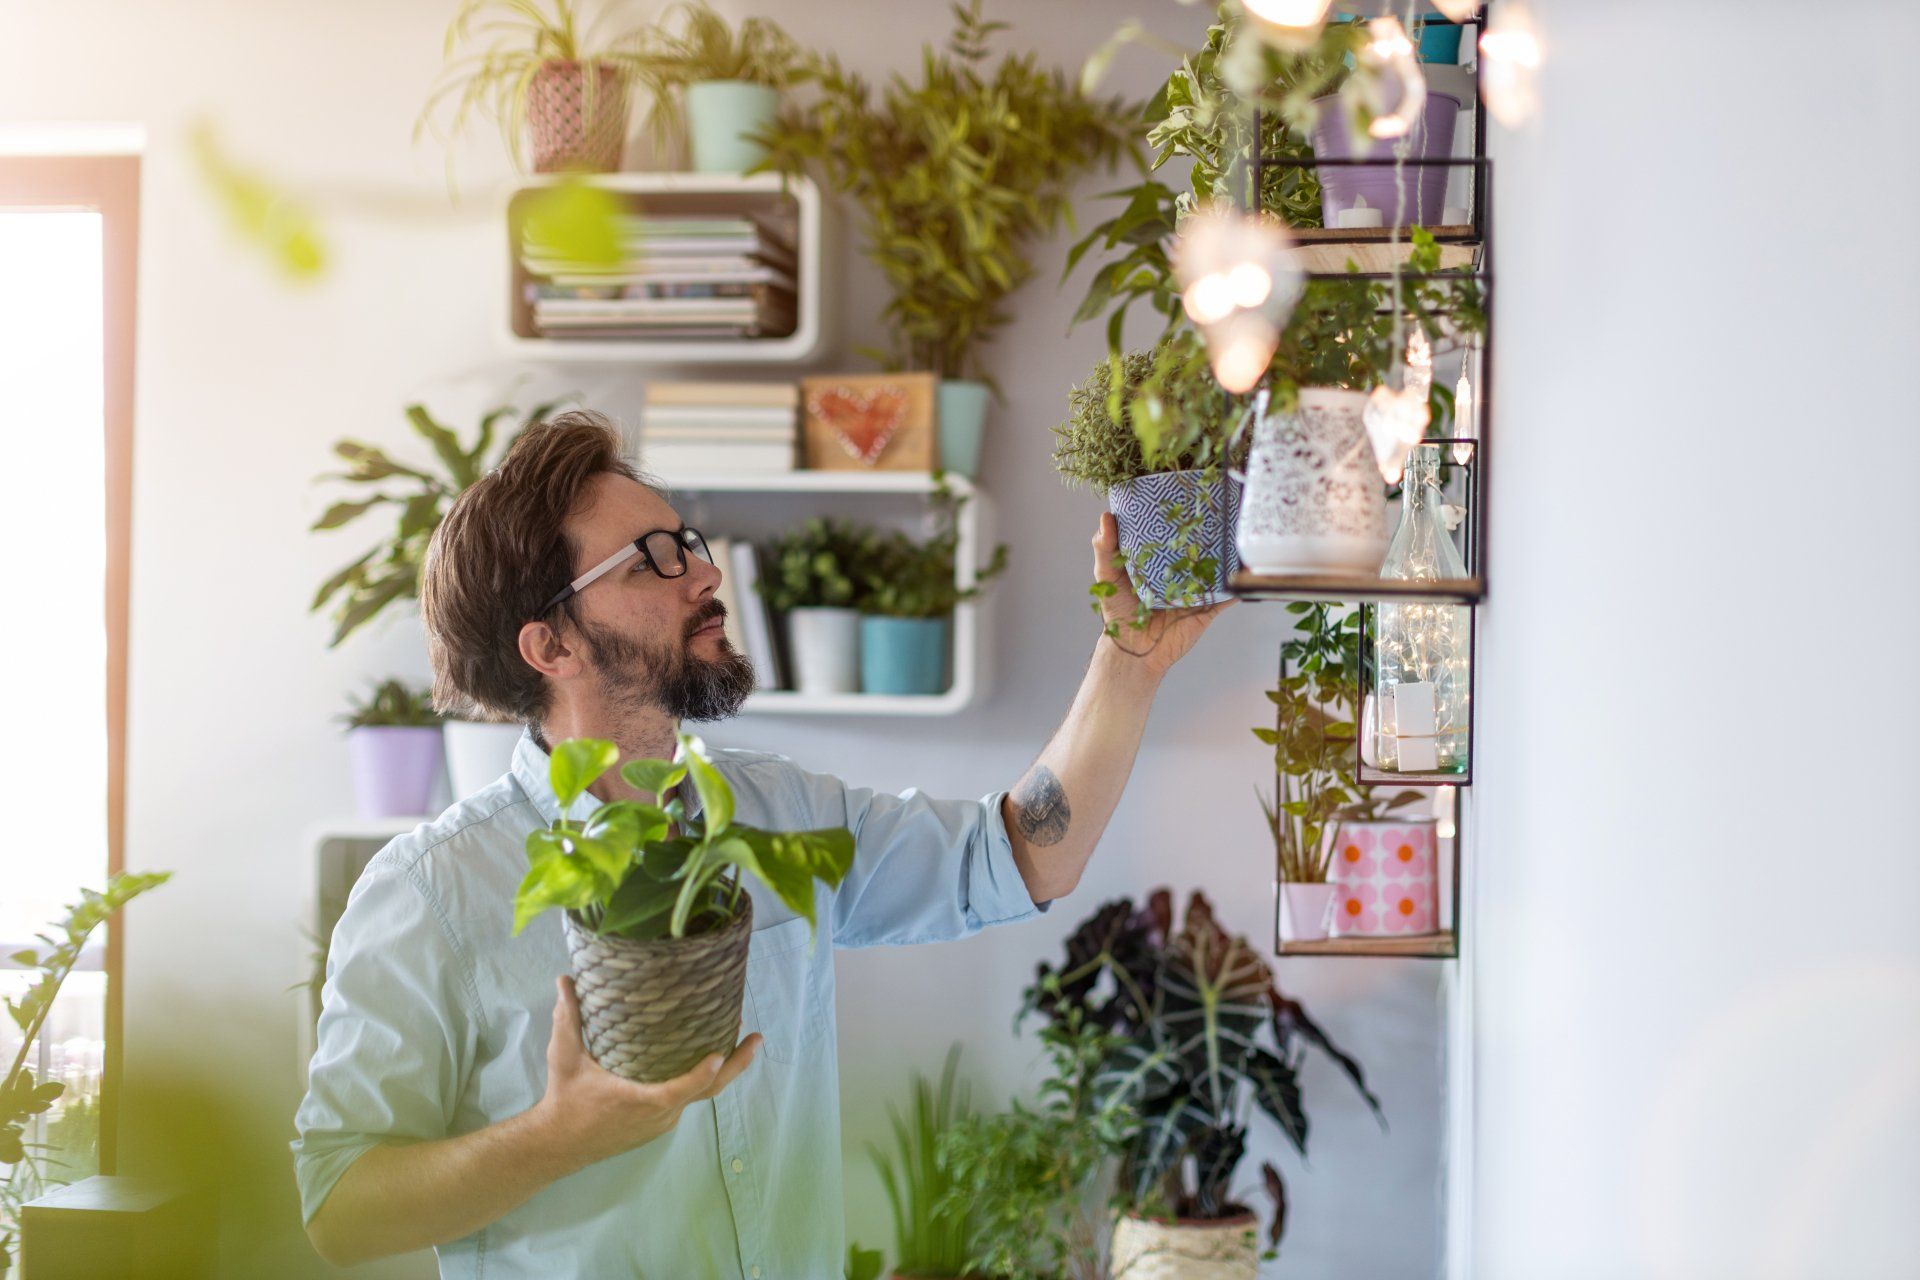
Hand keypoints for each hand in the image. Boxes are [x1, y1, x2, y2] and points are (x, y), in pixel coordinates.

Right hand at [533, 976, 760, 1173]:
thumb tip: (564, 978)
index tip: (719, 1055)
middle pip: (706, 1091)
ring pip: (701, 1095)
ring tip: (739, 1037)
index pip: (680, 1089)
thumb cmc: (566, 1098)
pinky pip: (688, 1099)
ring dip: (722, 1069)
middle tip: (755, 1036)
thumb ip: (567, 1018)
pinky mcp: (659, 1124)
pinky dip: (703, 1079)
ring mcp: (662, 1121)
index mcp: (641, 1099)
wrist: (560, 1144)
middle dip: (735, 1064)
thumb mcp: (564, 1057)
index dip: (701, 1074)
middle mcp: (659, 1114)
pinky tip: (707, 1056)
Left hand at [1091, 512, 1232, 672]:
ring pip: (1218, 566)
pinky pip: (1228, 593)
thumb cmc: (1118, 613)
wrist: (1134, 650)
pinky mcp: (1208, 606)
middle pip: (1198, 546)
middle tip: (1218, 506)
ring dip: (1229, 552)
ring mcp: (1196, 587)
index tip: (1185, 490)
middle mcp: (1180, 570)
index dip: (1177, 514)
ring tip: (1239, 531)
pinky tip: (1248, 569)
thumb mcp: (1107, 576)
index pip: (1170, 533)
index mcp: (1158, 560)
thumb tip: (1106, 517)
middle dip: (1209, 529)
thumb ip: (1105, 549)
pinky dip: (1239, 583)